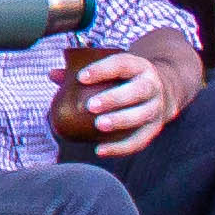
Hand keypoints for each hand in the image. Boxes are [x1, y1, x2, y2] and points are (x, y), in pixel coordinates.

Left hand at [58, 50, 176, 155]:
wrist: (161, 90)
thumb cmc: (125, 78)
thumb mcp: (112, 68)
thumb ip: (83, 71)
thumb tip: (53, 75)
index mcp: (139, 66)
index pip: (122, 64)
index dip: (102, 70)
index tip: (81, 77)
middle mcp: (152, 85)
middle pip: (137, 91)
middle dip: (114, 98)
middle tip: (90, 106)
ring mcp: (156, 108)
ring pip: (142, 115)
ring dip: (120, 121)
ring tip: (98, 126)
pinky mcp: (155, 128)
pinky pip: (140, 140)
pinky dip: (121, 148)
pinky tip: (100, 150)